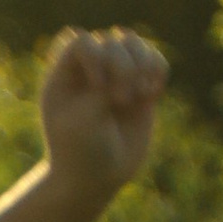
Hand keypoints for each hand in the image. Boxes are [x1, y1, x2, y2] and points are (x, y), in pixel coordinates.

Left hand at [39, 26, 166, 201]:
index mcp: (63, 77)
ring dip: (144, 62)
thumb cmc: (80, 154)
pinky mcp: (139, 86)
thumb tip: (135, 63)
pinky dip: (159, 71)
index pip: (80, 40)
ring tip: (141, 94)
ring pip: (134, 42)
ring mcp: (114, 76)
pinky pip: (156, 59)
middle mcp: (87, 71)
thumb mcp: (85, 121)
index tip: (98, 87)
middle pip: (111, 39)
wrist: (96, 181)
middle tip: (121, 102)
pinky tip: (152, 96)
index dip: (96, 56)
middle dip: (123, 66)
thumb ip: (104, 88)